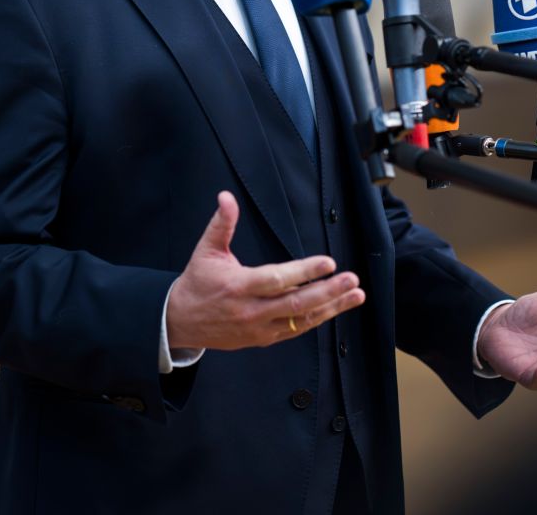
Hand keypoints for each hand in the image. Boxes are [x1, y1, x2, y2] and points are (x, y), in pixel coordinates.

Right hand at [165, 191, 365, 350]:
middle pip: (296, 304)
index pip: (277, 280)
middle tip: (352, 280)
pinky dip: (318, 319)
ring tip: (356, 295)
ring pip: (301, 320)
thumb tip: (226, 196)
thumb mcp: (206, 250)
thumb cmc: (198, 282)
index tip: (328, 263)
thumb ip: (221, 223)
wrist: (180, 321)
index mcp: (239, 286)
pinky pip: (296, 330)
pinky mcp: (263, 339)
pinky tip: (337, 307)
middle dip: (328, 292)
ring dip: (332, 308)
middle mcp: (251, 310)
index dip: (304, 272)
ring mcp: (259, 328)